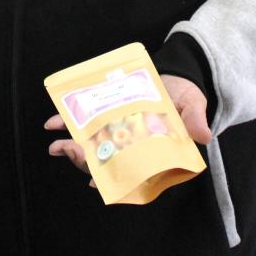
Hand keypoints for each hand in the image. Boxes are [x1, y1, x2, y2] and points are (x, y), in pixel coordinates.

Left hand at [43, 74, 211, 178]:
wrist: (176, 74)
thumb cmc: (186, 95)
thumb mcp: (193, 105)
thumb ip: (195, 119)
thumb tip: (202, 136)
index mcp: (153, 152)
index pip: (132, 173)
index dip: (113, 180)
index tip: (95, 182)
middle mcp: (132, 147)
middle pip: (107, 163)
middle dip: (86, 162)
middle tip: (71, 153)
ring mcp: (117, 133)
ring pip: (92, 149)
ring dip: (71, 149)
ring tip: (56, 147)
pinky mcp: (107, 117)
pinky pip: (85, 125)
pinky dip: (67, 125)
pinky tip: (52, 124)